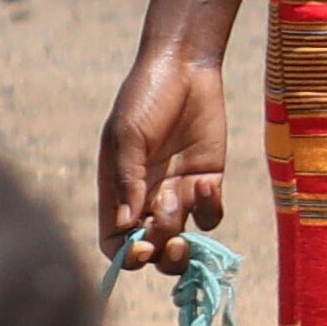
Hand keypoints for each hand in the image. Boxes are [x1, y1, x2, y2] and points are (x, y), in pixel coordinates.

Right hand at [97, 44, 229, 265]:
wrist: (184, 69)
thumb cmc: (145, 97)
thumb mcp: (128, 135)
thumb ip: (128, 178)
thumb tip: (127, 225)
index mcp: (117, 192)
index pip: (115, 242)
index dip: (125, 256)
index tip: (139, 249)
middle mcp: (146, 199)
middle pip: (152, 249)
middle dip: (161, 254)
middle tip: (168, 237)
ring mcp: (179, 193)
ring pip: (183, 240)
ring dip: (184, 235)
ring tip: (181, 199)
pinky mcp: (208, 181)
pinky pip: (211, 215)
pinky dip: (210, 209)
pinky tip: (205, 182)